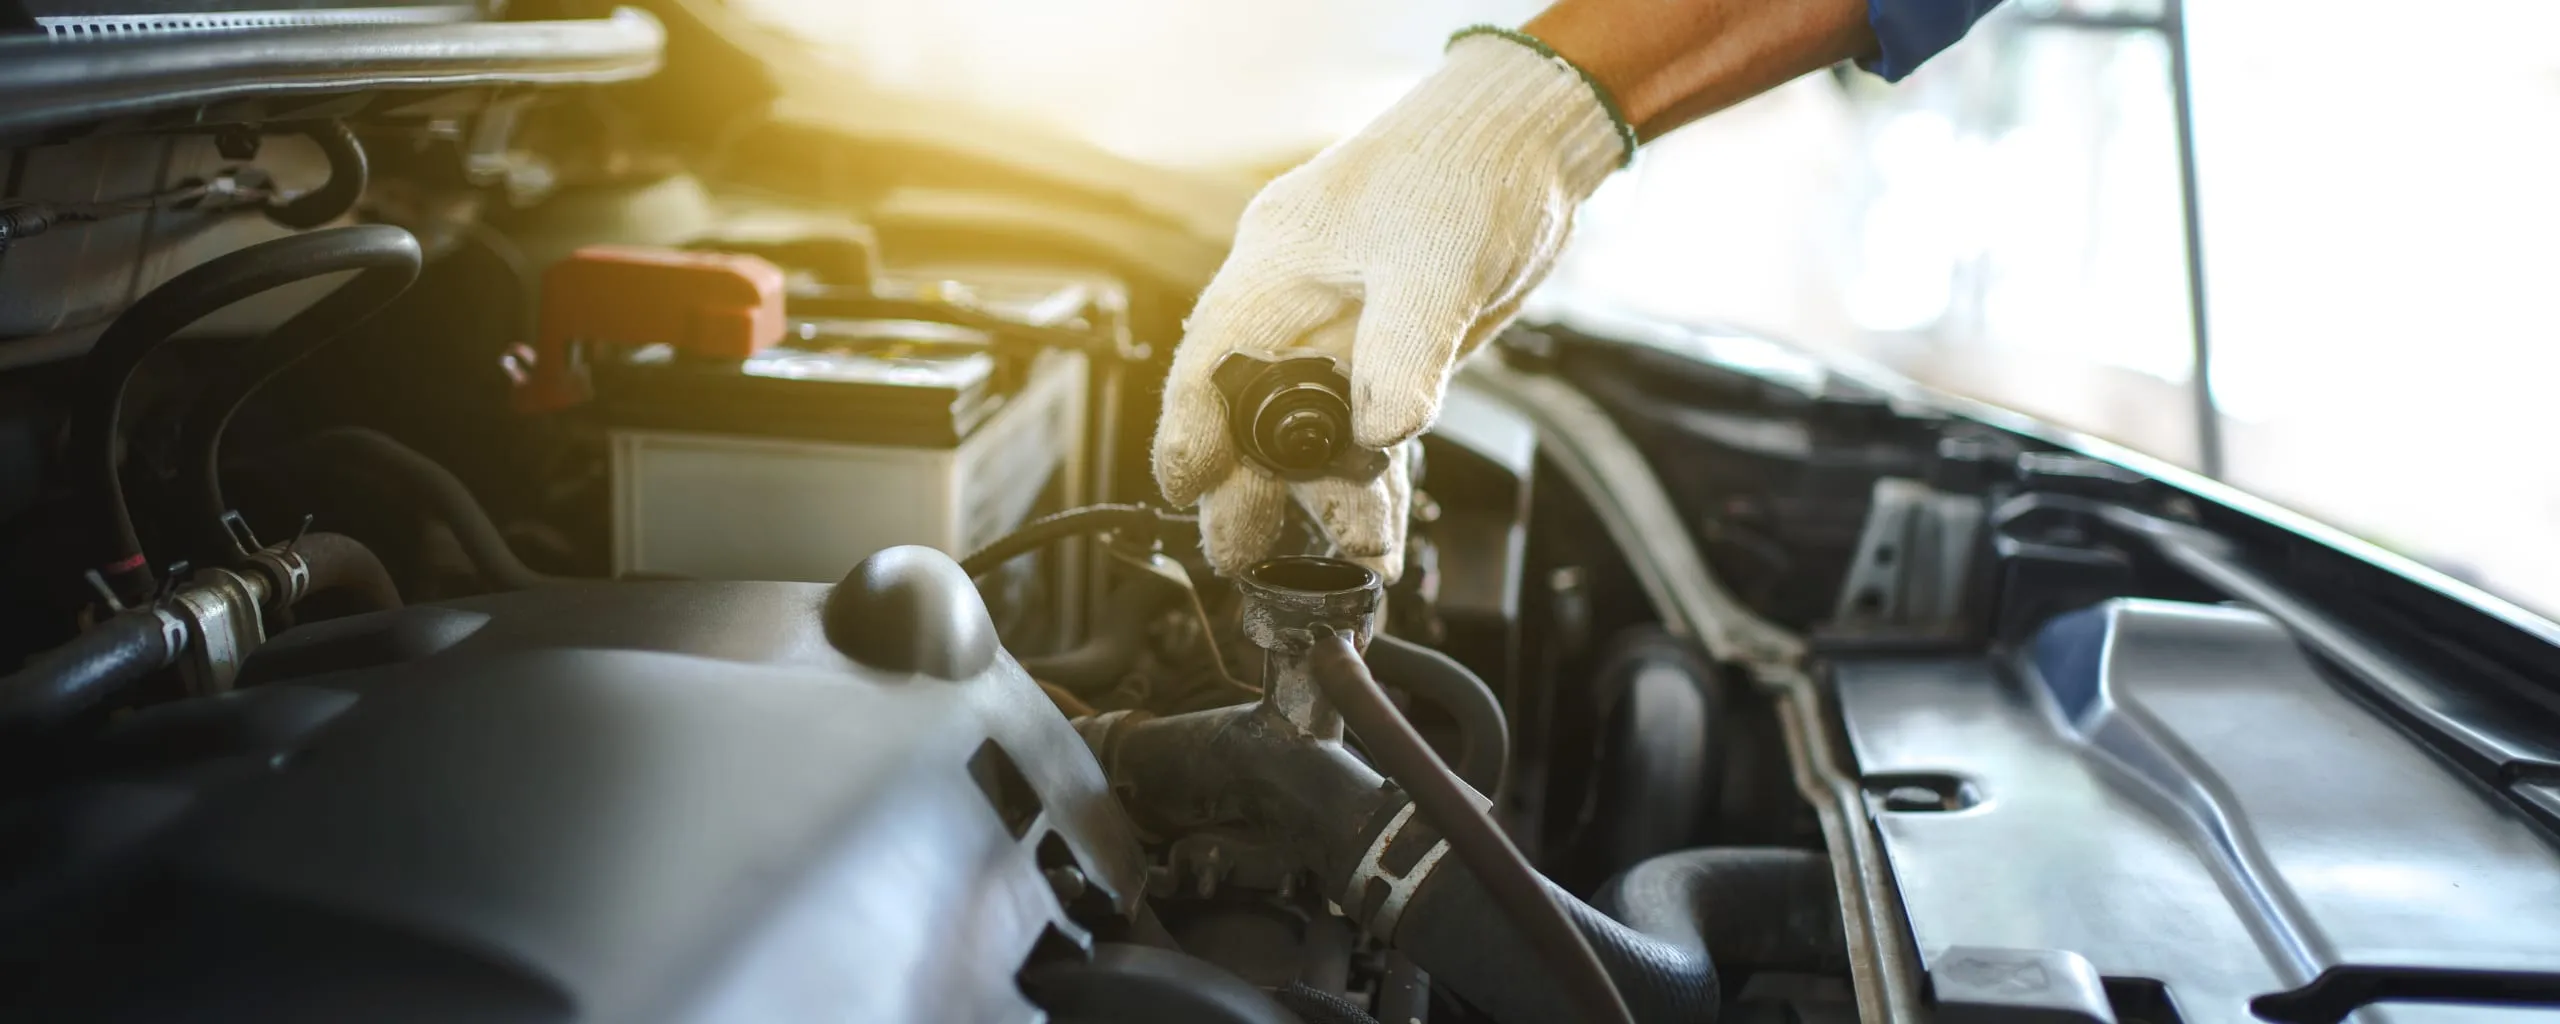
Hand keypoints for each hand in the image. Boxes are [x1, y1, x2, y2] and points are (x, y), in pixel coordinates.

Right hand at [1152, 31, 1629, 580]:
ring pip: (1314, 433)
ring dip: (1328, 497)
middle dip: (1251, 487)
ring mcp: (1344, 331)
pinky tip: (1381, 530)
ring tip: (1354, 555)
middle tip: (1246, 554)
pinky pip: (1367, 430)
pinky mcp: (1391, 353)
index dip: (1191, 430)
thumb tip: (1384, 431)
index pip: (1211, 361)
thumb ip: (1405, 352)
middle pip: (1253, 413)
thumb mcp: (1436, 264)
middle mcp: (1299, 304)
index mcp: (1277, 265)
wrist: (1527, 142)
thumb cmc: (1466, 167)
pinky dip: (1375, 480)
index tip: (1186, 490)